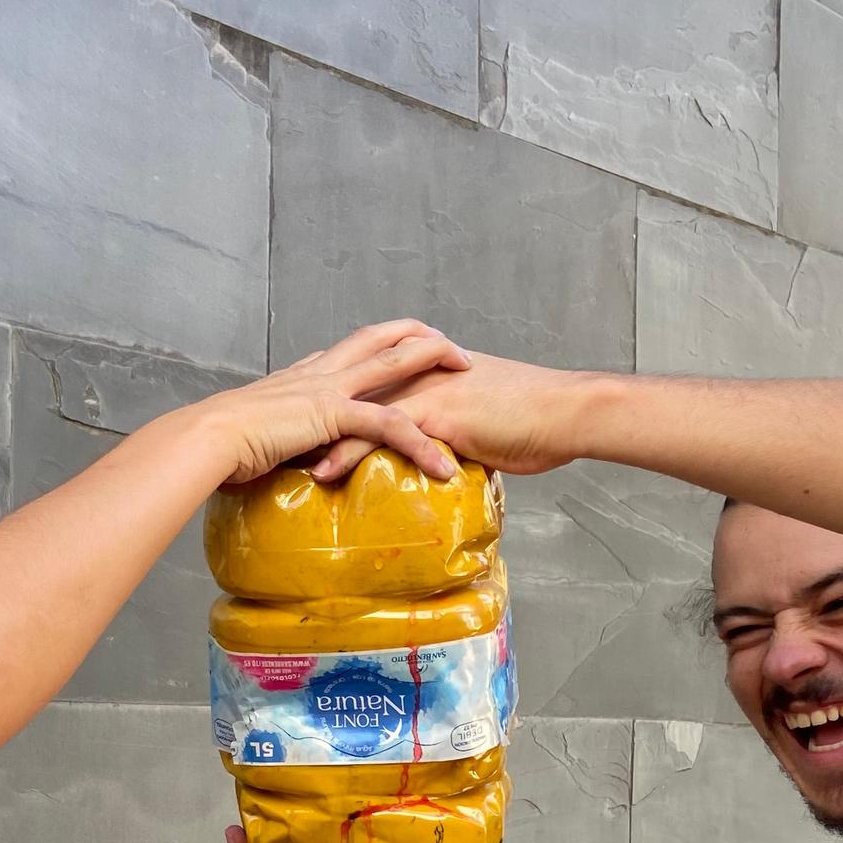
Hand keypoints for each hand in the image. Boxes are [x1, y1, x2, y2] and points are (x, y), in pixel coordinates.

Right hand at [172, 320, 471, 487]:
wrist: (205, 439)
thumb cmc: (220, 445)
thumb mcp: (259, 437)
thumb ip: (282, 442)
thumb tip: (285, 464)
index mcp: (303, 375)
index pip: (352, 349)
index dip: (383, 346)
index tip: (406, 348)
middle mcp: (320, 371)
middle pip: (382, 338)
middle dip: (422, 336)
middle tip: (455, 348)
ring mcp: (328, 388)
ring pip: (396, 364)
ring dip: (436, 362)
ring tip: (470, 374)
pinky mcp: (332, 414)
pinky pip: (388, 425)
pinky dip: (421, 444)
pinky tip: (444, 464)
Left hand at [309, 350, 598, 480]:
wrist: (570, 413)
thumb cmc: (538, 421)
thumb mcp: (486, 423)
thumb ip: (456, 433)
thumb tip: (444, 459)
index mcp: (429, 369)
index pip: (369, 378)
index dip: (332, 399)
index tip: (299, 424)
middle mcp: (420, 371)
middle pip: (350, 385)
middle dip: (309, 412)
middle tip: (273, 437)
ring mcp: (426, 387)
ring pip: (356, 406)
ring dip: (317, 435)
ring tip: (283, 461)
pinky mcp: (436, 409)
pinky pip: (381, 430)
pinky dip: (349, 450)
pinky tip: (324, 472)